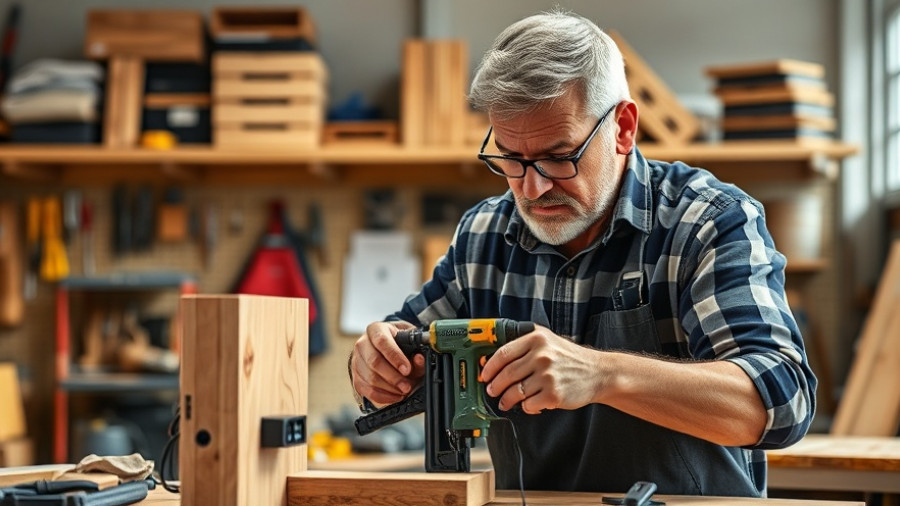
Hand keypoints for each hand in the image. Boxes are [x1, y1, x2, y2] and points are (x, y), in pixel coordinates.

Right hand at [351, 321, 424, 405]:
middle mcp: (362, 343)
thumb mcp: (410, 341)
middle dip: (393, 377)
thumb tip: (419, 359)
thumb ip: (417, 351)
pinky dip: (383, 396)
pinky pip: (367, 391)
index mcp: (376, 329)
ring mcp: (357, 361)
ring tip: (404, 391)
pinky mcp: (356, 376)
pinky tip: (395, 396)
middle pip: (374, 362)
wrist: (386, 348)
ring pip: (370, 378)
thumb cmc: (399, 343)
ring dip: (389, 388)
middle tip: (407, 386)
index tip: (407, 369)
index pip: (382, 341)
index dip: (395, 356)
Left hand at [480, 325, 603, 413]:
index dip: (489, 367)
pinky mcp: (554, 394)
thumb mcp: (548, 340)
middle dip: (495, 385)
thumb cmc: (569, 357)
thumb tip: (493, 356)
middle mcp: (542, 356)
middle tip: (491, 390)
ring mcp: (548, 376)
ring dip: (506, 400)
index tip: (484, 374)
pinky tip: (528, 405)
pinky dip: (526, 407)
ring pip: (516, 392)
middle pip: (507, 374)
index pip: (503, 353)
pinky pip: (529, 405)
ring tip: (504, 402)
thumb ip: (524, 343)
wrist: (598, 372)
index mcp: (536, 339)